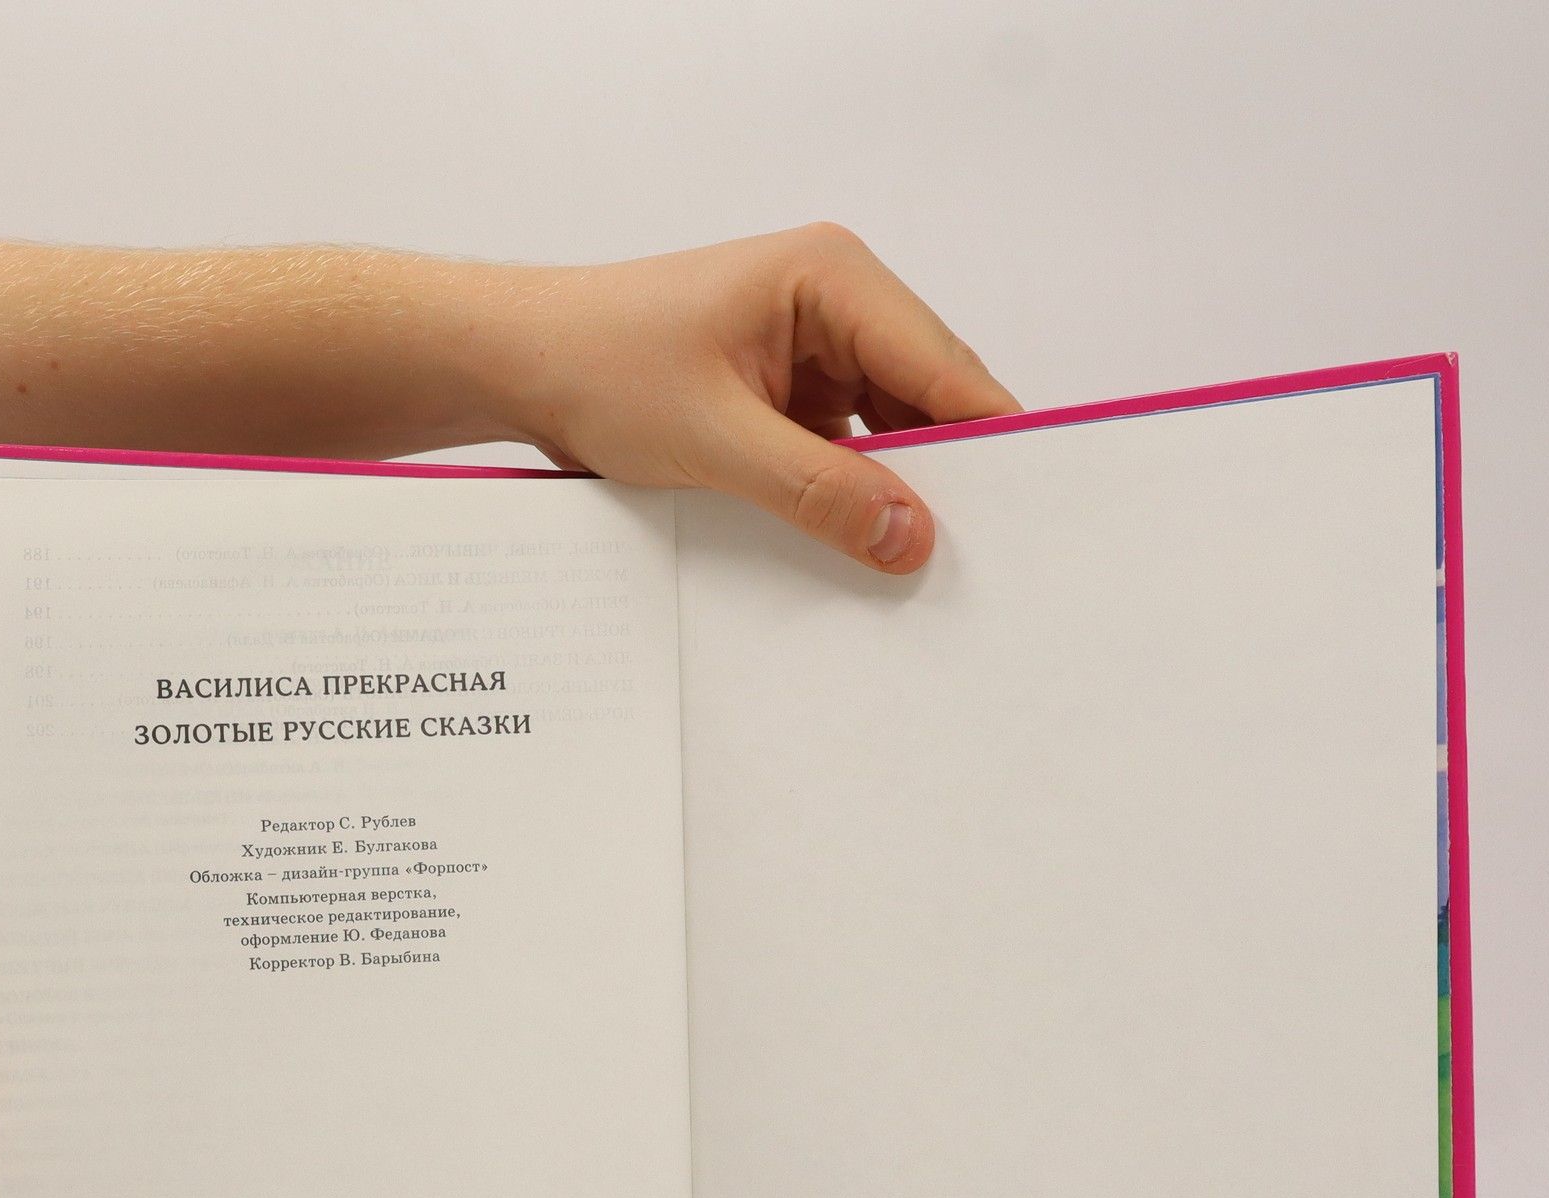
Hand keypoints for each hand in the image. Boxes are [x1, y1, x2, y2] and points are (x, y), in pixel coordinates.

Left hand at [488, 223, 1021, 573]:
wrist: (519, 365)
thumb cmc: (599, 366)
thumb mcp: (715, 441)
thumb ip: (819, 492)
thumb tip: (913, 538)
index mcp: (833, 279)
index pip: (944, 369)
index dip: (990, 443)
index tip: (1029, 519)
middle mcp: (837, 303)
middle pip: (928, 401)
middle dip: (946, 476)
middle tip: (977, 564)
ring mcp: (814, 350)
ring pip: (891, 433)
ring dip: (897, 493)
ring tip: (920, 567)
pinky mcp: (787, 394)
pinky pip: (846, 451)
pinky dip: (854, 496)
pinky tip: (863, 550)